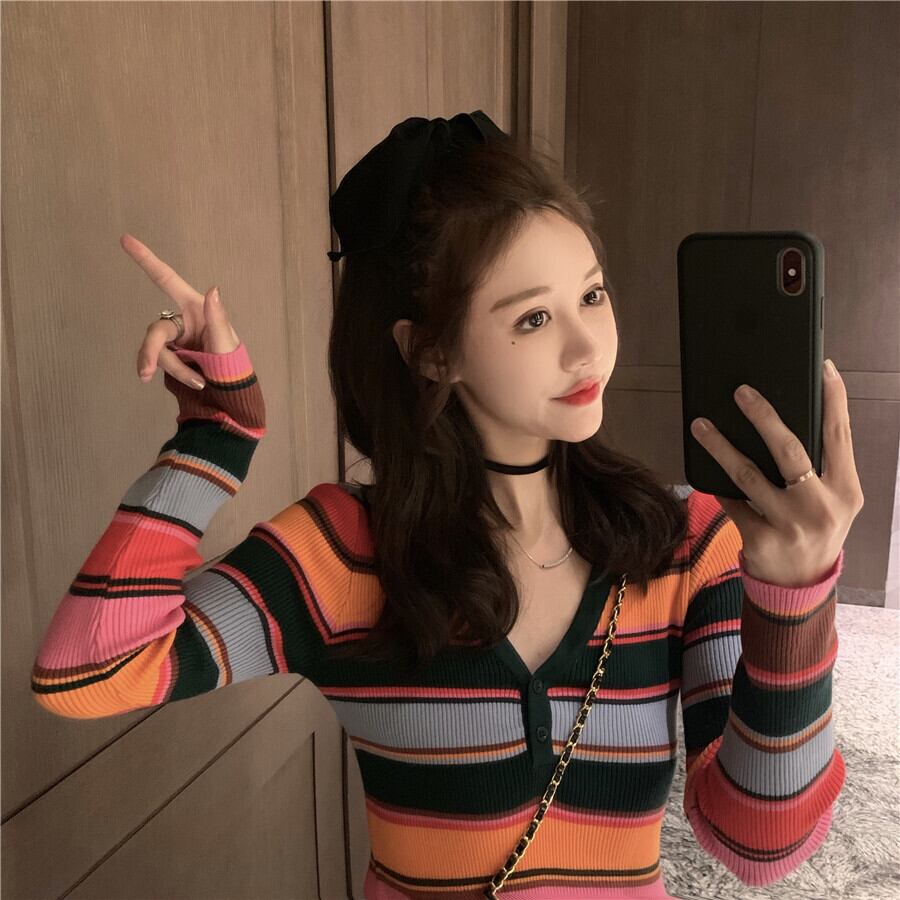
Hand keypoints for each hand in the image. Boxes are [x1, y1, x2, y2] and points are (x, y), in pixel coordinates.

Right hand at [121, 233, 241, 389]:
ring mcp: (173, 338)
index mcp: (195, 307)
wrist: (229, 389)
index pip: (166, 279)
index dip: (146, 259)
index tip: (126, 239)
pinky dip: (174, 374)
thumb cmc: (233, 362)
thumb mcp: (227, 342)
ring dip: (174, 368)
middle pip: (155, 331)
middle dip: (152, 352)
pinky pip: (159, 362)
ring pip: (157, 350)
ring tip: (199, 383)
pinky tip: (194, 383)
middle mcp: (181, 320)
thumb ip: (217, 318)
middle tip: (146, 373)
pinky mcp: (169, 355)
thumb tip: (214, 289)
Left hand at [690, 360, 864, 587]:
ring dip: (721, 446)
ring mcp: (790, 524)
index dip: (833, 398)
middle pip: (790, 450)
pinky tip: (703, 464)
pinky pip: (731, 501)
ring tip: (701, 425)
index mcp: (845, 489)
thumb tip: (794, 415)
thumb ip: (823, 465)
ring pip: (749, 475)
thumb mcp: (834, 499)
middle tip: (741, 392)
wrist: (801, 583)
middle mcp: (821, 505)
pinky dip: (716, 483)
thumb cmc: (815, 528)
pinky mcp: (761, 538)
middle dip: (764, 416)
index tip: (822, 367)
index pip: (839, 435)